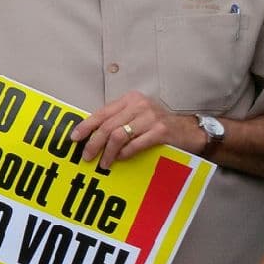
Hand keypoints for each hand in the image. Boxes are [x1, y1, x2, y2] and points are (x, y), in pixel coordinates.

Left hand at [71, 91, 201, 169]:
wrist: (189, 131)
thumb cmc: (157, 126)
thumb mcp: (136, 117)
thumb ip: (116, 122)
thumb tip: (90, 136)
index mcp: (129, 100)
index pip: (101, 113)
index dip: (86, 126)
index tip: (74, 139)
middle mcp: (139, 105)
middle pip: (108, 126)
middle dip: (94, 143)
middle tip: (86, 157)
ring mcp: (150, 117)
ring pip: (119, 135)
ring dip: (108, 152)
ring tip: (103, 163)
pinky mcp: (161, 130)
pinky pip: (135, 144)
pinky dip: (125, 153)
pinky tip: (121, 159)